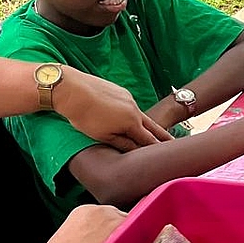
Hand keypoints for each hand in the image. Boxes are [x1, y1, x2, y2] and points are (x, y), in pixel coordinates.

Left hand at [57, 69, 173, 150]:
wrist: (71, 88)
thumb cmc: (84, 114)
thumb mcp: (103, 136)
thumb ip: (122, 143)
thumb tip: (136, 150)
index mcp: (131, 122)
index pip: (149, 139)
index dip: (159, 148)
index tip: (168, 154)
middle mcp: (134, 109)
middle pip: (152, 126)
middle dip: (162, 136)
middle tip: (172, 143)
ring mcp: (128, 98)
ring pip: (140, 115)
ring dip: (146, 125)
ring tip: (151, 132)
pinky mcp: (120, 91)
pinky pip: (130, 106)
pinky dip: (133, 115)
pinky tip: (127, 118)